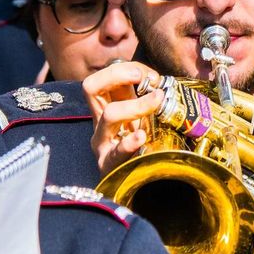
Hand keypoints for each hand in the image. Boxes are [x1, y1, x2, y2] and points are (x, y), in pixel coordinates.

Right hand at [84, 60, 163, 176]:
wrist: (134, 184)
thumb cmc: (141, 147)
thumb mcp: (142, 119)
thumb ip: (147, 100)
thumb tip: (162, 82)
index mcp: (107, 108)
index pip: (104, 77)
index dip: (125, 69)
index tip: (151, 76)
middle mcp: (99, 122)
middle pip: (91, 87)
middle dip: (118, 75)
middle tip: (144, 79)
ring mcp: (102, 143)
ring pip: (108, 115)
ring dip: (136, 104)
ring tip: (157, 102)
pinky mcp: (109, 165)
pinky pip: (116, 152)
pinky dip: (129, 143)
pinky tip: (141, 137)